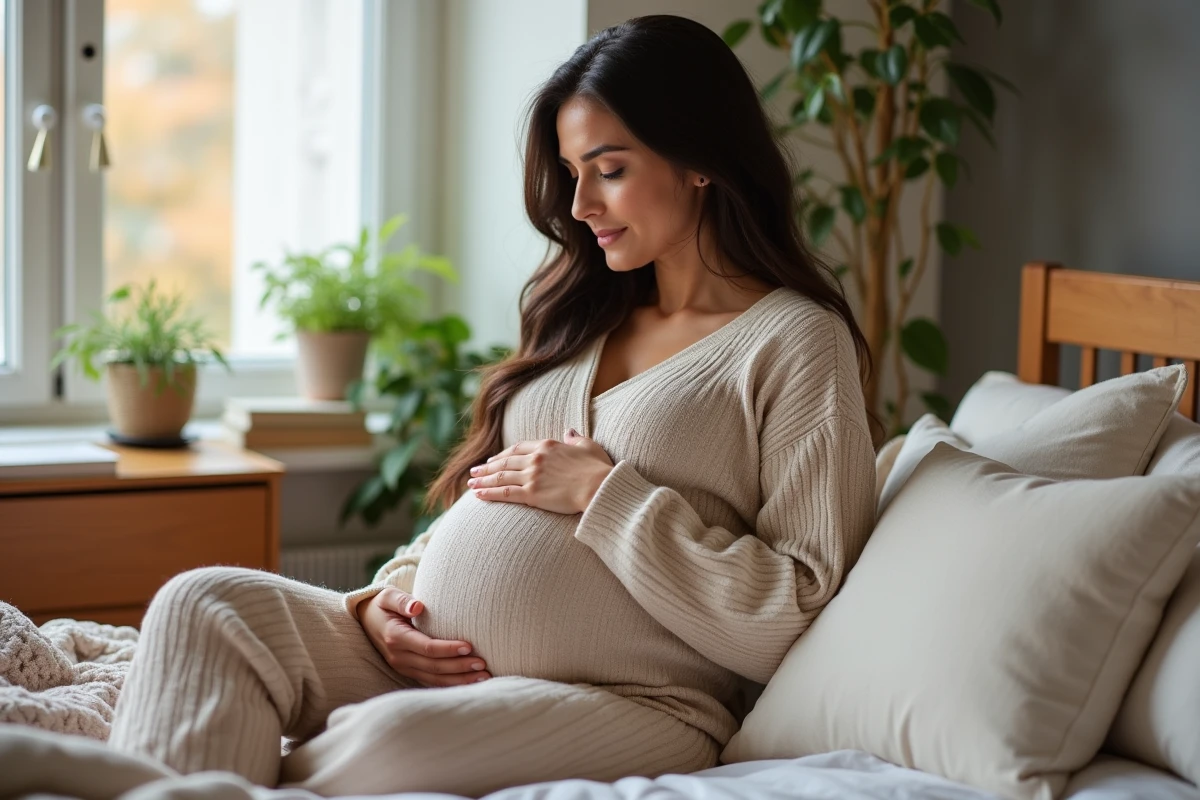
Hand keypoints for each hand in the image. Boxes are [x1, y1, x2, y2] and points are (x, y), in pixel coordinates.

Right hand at [359, 588, 492, 686]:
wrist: (367, 620)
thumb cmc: (383, 605)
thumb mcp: (388, 596)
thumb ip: (402, 600)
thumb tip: (417, 606)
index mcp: (395, 637)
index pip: (426, 647)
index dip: (448, 649)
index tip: (469, 646)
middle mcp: (398, 657)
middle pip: (433, 666)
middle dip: (459, 667)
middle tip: (483, 664)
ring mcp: (403, 667)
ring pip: (434, 678)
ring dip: (459, 680)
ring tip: (483, 677)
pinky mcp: (409, 672)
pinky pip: (432, 681)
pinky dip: (451, 684)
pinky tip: (470, 683)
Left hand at [467, 429, 614, 513]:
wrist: (599, 487)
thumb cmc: (598, 469)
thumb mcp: (588, 447)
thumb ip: (575, 439)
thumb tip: (569, 431)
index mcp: (547, 445)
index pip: (518, 448)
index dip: (503, 454)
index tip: (494, 459)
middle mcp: (535, 458)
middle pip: (505, 461)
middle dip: (487, 466)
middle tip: (475, 470)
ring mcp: (532, 476)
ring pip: (501, 476)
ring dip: (483, 479)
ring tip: (471, 482)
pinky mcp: (531, 494)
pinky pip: (505, 493)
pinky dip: (489, 493)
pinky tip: (478, 494)